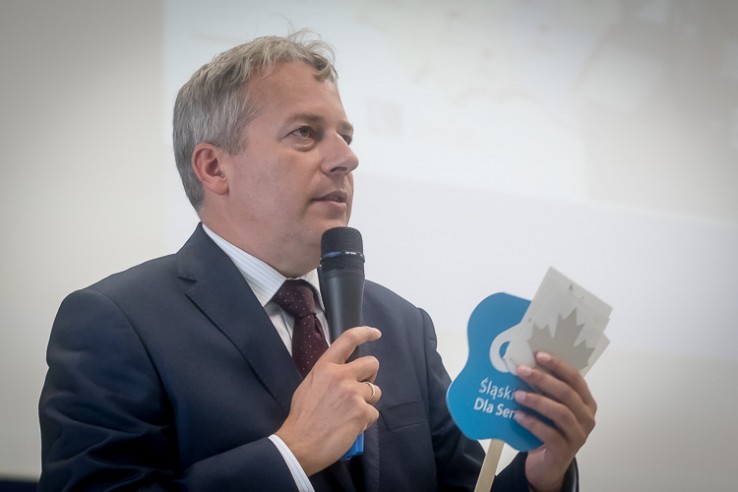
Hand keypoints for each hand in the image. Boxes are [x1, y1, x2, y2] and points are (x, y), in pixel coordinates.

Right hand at [275, 326, 381, 474]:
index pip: (348, 340)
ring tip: (351, 413)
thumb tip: (342, 374)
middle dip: (371, 375)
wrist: (299, 444)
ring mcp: (353, 393)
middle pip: (372, 363)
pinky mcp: (361, 412)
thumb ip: (327, 375)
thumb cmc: (301, 417)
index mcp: (325, 367)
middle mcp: (341, 375)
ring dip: (367, 402)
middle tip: (362, 389)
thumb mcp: (309, 385)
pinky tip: (351, 426)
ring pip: (375, 391)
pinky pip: (374, 413)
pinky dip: (365, 421)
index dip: (365, 333)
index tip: (376, 333)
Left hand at [513, 352, 596, 491]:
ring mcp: (579, 435)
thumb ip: (547, 391)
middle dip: (543, 379)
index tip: (538, 355)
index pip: (575, 378)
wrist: (548, 464)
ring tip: (516, 394)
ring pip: (560, 412)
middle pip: (567, 393)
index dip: (558, 365)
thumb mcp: (551, 407)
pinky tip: (517, 415)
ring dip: (536, 400)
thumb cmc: (549, 428)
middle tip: (521, 370)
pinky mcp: (565, 451)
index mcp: (586, 402)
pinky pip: (549, 433)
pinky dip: (532, 422)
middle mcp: (587, 418)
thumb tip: (526, 365)